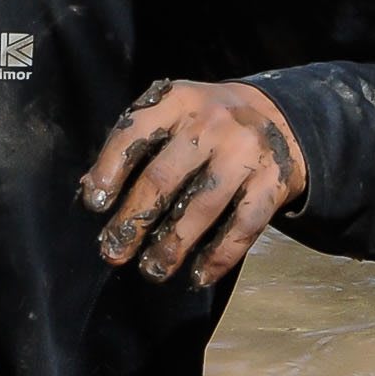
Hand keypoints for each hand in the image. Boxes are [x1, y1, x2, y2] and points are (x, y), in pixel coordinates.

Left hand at [78, 79, 308, 287]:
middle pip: (164, 176)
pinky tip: (199, 275)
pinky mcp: (273, 181)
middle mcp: (213, 123)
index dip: (111, 166)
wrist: (281, 116)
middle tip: (113, 251)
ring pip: (203, 206)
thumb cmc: (208, 122)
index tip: (95, 202)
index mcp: (180, 100)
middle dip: (134, 219)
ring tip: (151, 269)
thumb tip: (93, 189)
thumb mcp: (175, 114)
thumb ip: (138, 144)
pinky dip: (220, 255)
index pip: (137, 130)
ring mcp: (246, 152)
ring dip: (173, 244)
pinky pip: (244, 225)